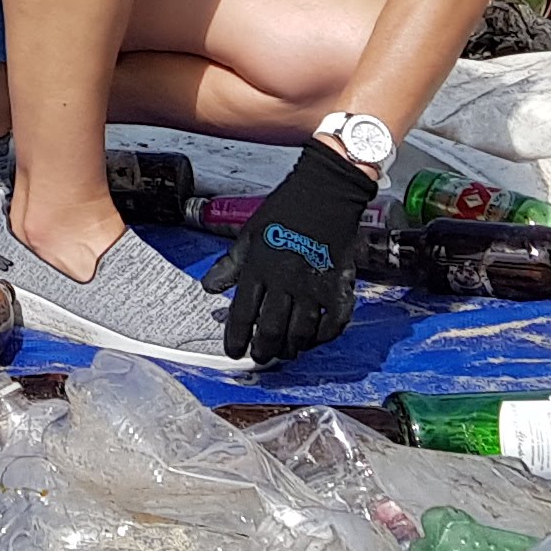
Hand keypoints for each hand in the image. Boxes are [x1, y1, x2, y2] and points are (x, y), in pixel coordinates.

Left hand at [216, 140, 372, 362]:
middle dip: (263, 349)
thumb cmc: (285, 210)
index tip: (234, 351)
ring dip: (291, 348)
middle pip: (271, 329)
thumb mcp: (249, 234)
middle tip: (260, 356)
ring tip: (285, 351)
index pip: (242, 313)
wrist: (325, 193)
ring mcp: (315, 286)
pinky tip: (314, 339)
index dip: (236, 337)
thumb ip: (231, 264)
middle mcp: (285, 282)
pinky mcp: (340, 287)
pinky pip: (333, 324)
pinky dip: (322, 337)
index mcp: (259, 268)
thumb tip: (210, 288)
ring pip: (301, 332)